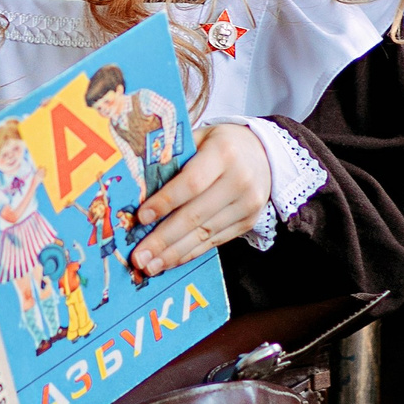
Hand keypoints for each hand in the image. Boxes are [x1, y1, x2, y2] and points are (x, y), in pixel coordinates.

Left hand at [130, 123, 270, 276]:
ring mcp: (247, 204)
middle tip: (138, 256)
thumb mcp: (199, 138)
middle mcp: (239, 180)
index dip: (165, 202)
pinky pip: (214, 242)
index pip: (191, 183)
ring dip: (173, 253)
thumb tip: (138, 187)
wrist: (264, 154)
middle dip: (163, 239)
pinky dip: (190, 253)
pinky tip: (170, 261)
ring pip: (204, 234)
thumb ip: (173, 157)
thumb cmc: (220, 144)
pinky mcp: (248, 222)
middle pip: (196, 215)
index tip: (141, 218)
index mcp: (224, 153)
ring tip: (149, 266)